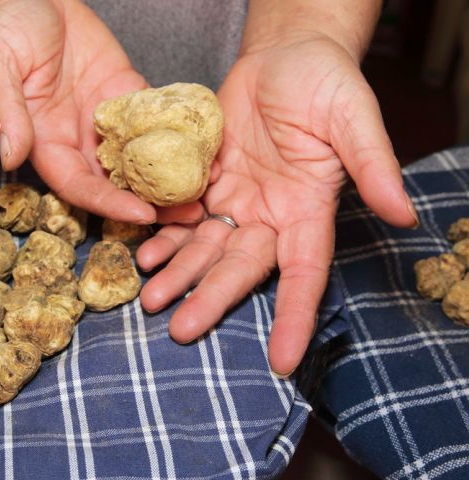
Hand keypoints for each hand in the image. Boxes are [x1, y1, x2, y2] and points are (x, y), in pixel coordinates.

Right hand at [0, 0, 202, 223]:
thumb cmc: (0, 30)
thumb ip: (6, 113)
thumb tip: (11, 159)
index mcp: (45, 143)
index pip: (79, 186)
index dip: (109, 204)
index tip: (142, 215)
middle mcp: (78, 139)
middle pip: (116, 183)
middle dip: (151, 201)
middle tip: (190, 214)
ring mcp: (105, 118)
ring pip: (140, 156)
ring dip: (170, 175)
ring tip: (206, 186)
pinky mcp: (125, 92)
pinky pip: (153, 117)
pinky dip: (177, 131)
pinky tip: (205, 143)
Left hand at [138, 33, 418, 375]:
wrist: (283, 57)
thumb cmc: (325, 82)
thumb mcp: (353, 117)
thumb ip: (372, 165)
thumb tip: (403, 215)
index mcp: (309, 210)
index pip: (303, 272)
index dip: (294, 316)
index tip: (283, 360)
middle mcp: (270, 215)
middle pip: (240, 267)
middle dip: (212, 298)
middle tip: (180, 331)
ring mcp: (236, 200)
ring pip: (204, 247)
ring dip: (178, 273)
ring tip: (150, 298)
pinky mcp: (207, 182)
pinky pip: (181, 215)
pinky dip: (163, 235)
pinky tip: (143, 253)